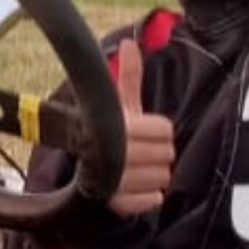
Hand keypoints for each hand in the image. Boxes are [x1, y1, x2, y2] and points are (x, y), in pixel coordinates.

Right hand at [108, 47, 174, 216]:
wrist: (81, 168)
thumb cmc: (108, 131)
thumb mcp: (119, 105)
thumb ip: (129, 76)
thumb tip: (130, 43)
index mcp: (118, 127)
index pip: (165, 130)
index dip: (158, 130)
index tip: (142, 130)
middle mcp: (116, 155)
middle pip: (167, 154)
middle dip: (157, 152)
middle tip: (141, 150)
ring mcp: (116, 183)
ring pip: (163, 178)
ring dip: (154, 174)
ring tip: (137, 168)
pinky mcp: (118, 205)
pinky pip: (154, 199)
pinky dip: (149, 195)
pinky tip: (135, 186)